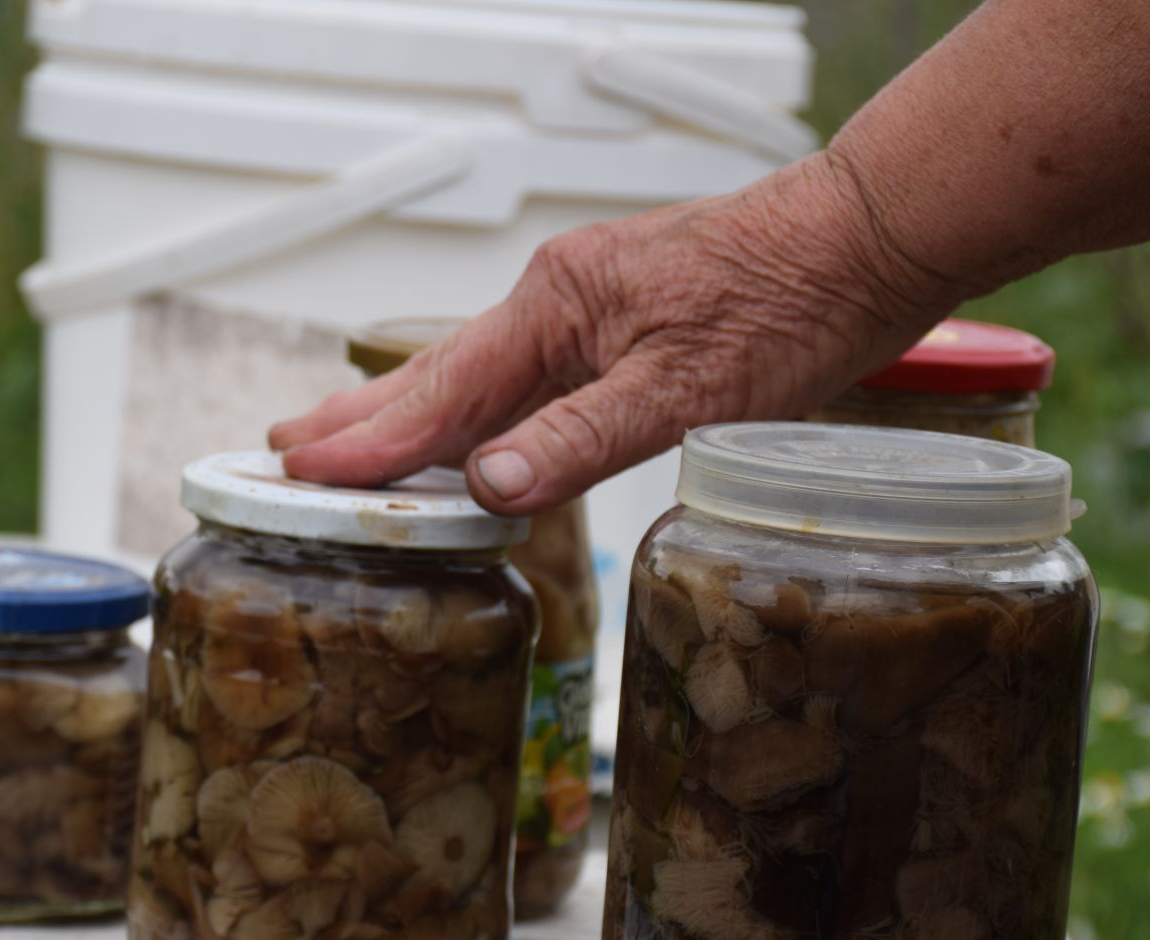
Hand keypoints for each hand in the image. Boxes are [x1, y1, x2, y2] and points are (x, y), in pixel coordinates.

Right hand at [269, 154, 947, 514]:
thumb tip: (486, 486)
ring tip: (344, 443)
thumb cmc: (791, 304)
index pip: (443, 393)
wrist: (867, 242)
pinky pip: (523, 379)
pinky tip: (466, 436)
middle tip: (282, 453)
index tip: (301, 474)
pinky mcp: (620, 327)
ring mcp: (586, 311)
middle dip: (361, 420)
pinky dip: (476, 414)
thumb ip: (581, 438)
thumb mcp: (688, 389)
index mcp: (556, 306)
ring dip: (408, 418)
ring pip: (477, 377)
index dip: (371, 444)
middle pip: (438, 375)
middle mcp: (558, 301)